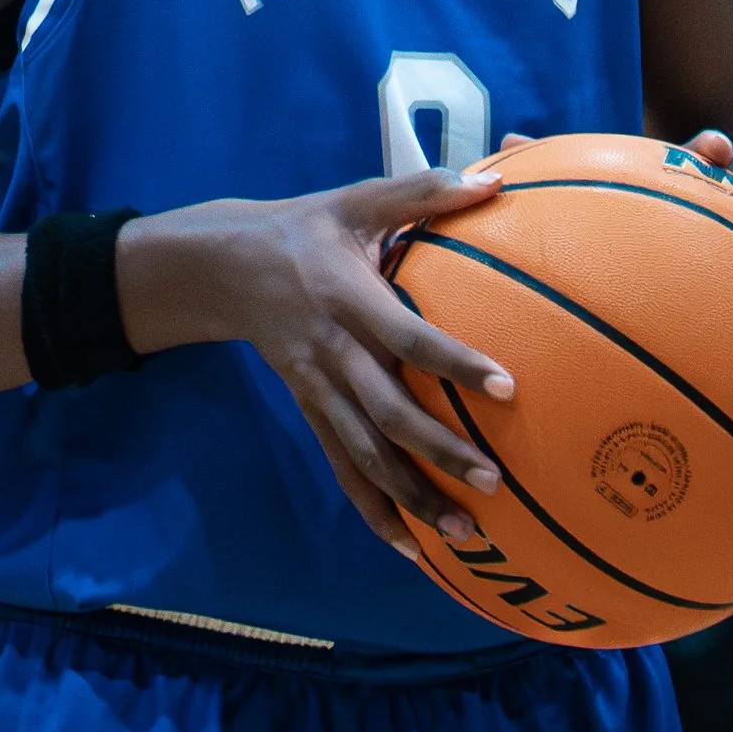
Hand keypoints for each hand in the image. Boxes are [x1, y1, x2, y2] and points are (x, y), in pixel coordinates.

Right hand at [125, 169, 517, 556]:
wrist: (227, 266)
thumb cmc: (308, 227)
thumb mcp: (357, 199)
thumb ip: (423, 191)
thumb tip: (494, 183)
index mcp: (348, 297)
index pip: (407, 337)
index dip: (453, 362)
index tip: (505, 386)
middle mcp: (332, 351)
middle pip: (387, 413)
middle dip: (439, 451)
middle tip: (493, 481)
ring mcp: (318, 388)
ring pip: (365, 455)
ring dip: (412, 497)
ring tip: (464, 533)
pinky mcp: (310, 410)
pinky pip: (342, 467)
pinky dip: (374, 511)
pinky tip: (410, 549)